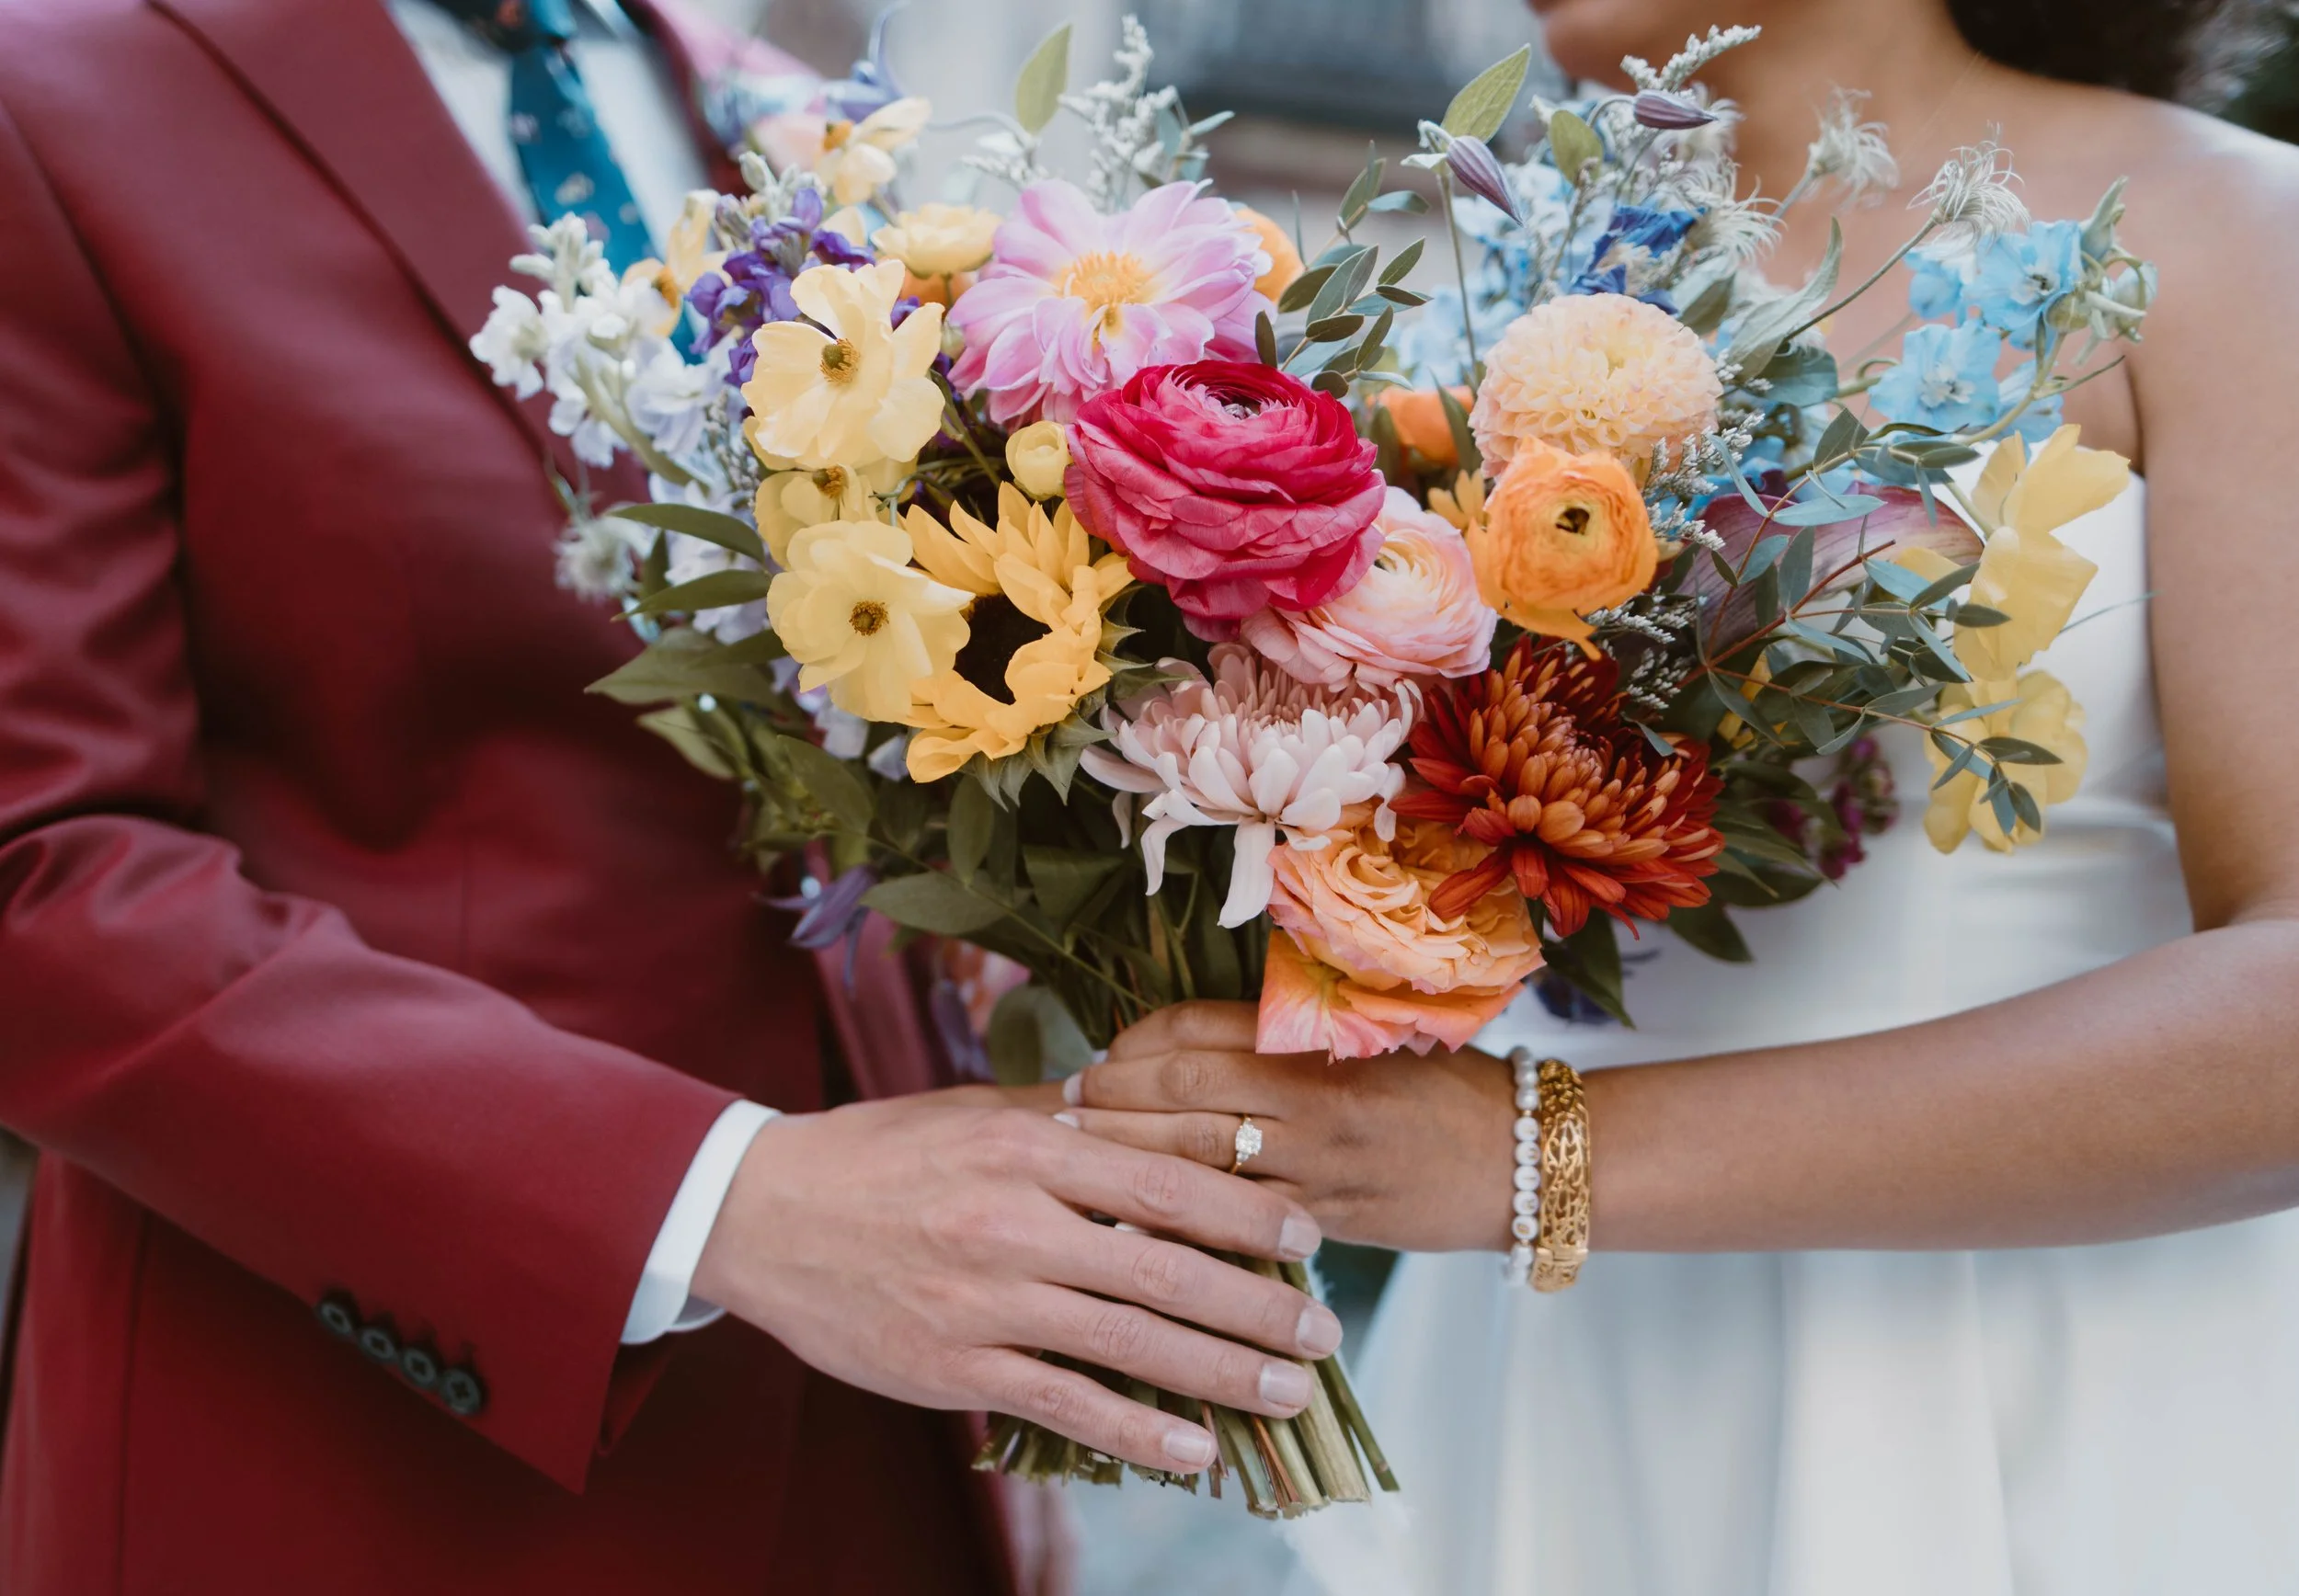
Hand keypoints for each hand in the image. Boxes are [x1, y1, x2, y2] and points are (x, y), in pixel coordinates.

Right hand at [692, 1090, 1342, 1474]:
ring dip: (1220, 1374)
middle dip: (1257, 1305)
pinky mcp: (951, 1364)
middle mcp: (1013, 1221)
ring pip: (1127, 1341)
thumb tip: (1159, 1113)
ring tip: (1290, 1394)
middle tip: (1325, 1332)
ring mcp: (983, 1300)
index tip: (1309, 1236)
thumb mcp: (973, 1113)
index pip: (1165, 1180)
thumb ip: (1067, 1120)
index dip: (1248, 1211)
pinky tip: (1195, 1451)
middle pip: (1164, 1265)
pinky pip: (1062, 1403)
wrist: (759, 1213)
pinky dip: (1135, 1431)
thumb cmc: (878, 1153)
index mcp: (1027, 1148)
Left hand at [1060, 1001, 1516, 1253]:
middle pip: (1180, 1090)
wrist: (1521, 1158)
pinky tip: (1129, 1226)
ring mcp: (1316, 1168)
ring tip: (1079, 1157)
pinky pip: (1232, 1226)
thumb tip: (1179, 1039)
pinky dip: (1174, 1223)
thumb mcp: (1368, 1037)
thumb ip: (1284, 1035)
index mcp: (1317, 1040)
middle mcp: (1310, 1100)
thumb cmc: (1440, 1086)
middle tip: (1065, 1106)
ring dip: (1125, 1156)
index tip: (1102, 1055)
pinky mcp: (1323, 1224)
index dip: (1135, 1042)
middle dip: (1111, 1098)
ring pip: (1196, 1159)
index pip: (1197, 1030)